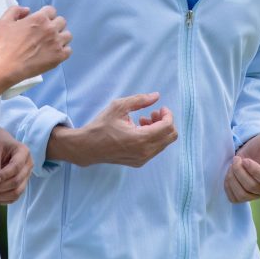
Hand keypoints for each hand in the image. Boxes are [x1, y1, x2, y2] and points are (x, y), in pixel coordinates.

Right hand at [0, 5, 71, 80]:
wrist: (7, 66)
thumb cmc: (5, 44)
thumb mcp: (4, 21)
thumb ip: (16, 10)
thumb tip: (27, 10)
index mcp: (39, 18)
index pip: (51, 10)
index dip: (46, 15)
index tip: (41, 22)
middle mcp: (51, 29)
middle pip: (61, 21)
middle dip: (54, 25)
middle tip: (46, 33)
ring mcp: (56, 43)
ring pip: (67, 35)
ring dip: (60, 37)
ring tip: (51, 43)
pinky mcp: (59, 56)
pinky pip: (69, 50)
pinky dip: (63, 51)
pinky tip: (54, 52)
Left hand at [0, 128, 32, 204]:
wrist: (2, 143)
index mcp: (24, 152)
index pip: (16, 166)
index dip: (4, 175)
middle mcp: (28, 165)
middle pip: (17, 181)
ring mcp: (26, 176)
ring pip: (17, 192)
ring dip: (0, 196)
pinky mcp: (21, 185)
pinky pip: (14, 197)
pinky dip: (2, 200)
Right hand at [48, 92, 177, 167]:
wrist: (88, 147)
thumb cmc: (101, 126)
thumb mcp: (119, 107)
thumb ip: (140, 100)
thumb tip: (156, 96)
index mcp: (141, 139)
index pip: (168, 127)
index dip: (168, 115)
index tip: (160, 108)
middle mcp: (144, 152)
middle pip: (171, 136)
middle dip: (166, 122)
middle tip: (153, 114)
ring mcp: (142, 159)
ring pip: (164, 143)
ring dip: (159, 129)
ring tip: (143, 120)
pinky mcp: (139, 162)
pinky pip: (155, 149)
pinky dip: (153, 138)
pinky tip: (139, 129)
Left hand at [225, 128, 259, 202]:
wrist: (251, 152)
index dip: (256, 171)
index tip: (246, 160)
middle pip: (253, 187)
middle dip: (240, 172)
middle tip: (236, 159)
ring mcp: (256, 195)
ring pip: (242, 195)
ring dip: (233, 178)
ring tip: (231, 166)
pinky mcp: (244, 197)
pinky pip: (234, 198)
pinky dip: (228, 186)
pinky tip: (229, 174)